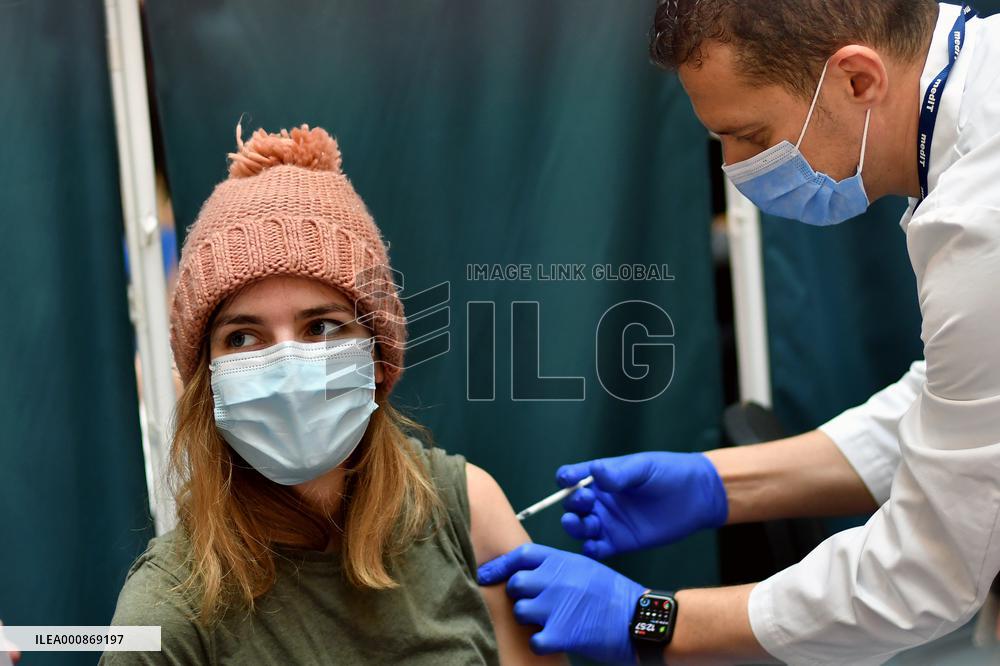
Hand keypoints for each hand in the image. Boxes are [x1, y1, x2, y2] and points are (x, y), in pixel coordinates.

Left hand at [477, 544, 645, 664]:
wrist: (639, 618)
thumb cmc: (614, 594)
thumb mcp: (586, 568)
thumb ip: (557, 567)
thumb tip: (529, 573)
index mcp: (563, 560)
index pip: (520, 555)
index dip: (500, 565)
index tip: (487, 574)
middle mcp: (556, 579)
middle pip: (516, 584)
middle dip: (519, 595)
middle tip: (531, 604)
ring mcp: (557, 606)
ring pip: (520, 611)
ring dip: (528, 619)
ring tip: (546, 622)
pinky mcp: (561, 633)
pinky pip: (533, 639)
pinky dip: (540, 643)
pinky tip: (552, 640)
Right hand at [559, 451, 727, 558]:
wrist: (698, 496)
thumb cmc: (670, 473)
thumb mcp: (644, 468)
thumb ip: (619, 472)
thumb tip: (595, 471)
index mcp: (601, 478)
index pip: (572, 477)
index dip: (566, 479)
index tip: (569, 480)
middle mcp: (600, 500)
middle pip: (572, 504)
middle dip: (572, 503)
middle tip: (586, 501)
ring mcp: (608, 522)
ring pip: (581, 527)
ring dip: (575, 526)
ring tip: (580, 523)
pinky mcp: (620, 542)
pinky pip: (598, 549)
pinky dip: (591, 550)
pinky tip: (593, 546)